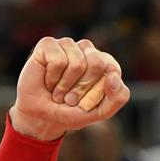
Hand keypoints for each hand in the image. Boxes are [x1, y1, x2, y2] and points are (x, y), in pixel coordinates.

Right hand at [10, 37, 129, 141]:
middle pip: (97, 63)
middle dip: (83, 88)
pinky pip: (58, 60)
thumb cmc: (72, 111)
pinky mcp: (48, 44)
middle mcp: (87, 50)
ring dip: (66, 85)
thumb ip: (117, 98)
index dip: (99, 88)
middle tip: (71, 98)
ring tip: (59, 91)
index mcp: (104, 63)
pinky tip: (48, 81)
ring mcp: (68, 45)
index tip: (88, 100)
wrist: (41, 116)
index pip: (112, 68)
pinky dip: (52, 77)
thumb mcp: (100, 112)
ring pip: (77, 62)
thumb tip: (113, 75)